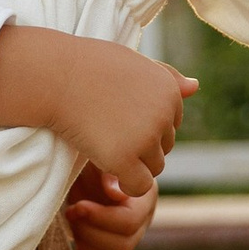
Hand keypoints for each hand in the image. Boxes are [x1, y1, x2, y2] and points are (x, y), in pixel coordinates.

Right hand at [0, 24, 192, 192]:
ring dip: (133, 165)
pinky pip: (138, 186)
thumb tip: (196, 87)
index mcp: (169, 90)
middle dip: (141, 146)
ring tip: (104, 147)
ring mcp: (145, 138)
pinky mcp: (124, 159)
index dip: (142, 125)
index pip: (170, 123)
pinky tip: (107, 171)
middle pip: (164, 147)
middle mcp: (163, 114)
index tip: (116, 116)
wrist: (52, 76)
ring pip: (154, 168)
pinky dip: (126, 184)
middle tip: (106, 132)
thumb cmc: (86, 65)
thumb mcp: (132, 62)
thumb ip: (165, 77)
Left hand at [65, 164, 156, 249]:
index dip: (100, 219)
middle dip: (90, 232)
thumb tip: (115, 194)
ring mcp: (133, 234)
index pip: (130, 221)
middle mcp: (144, 218)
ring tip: (73, 223)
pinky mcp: (117, 245)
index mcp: (144, 194)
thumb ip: (108, 172)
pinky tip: (77, 239)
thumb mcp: (99, 155)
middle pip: (124, 245)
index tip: (77, 206)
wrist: (85, 164)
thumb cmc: (92, 156)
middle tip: (71, 212)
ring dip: (88, 245)